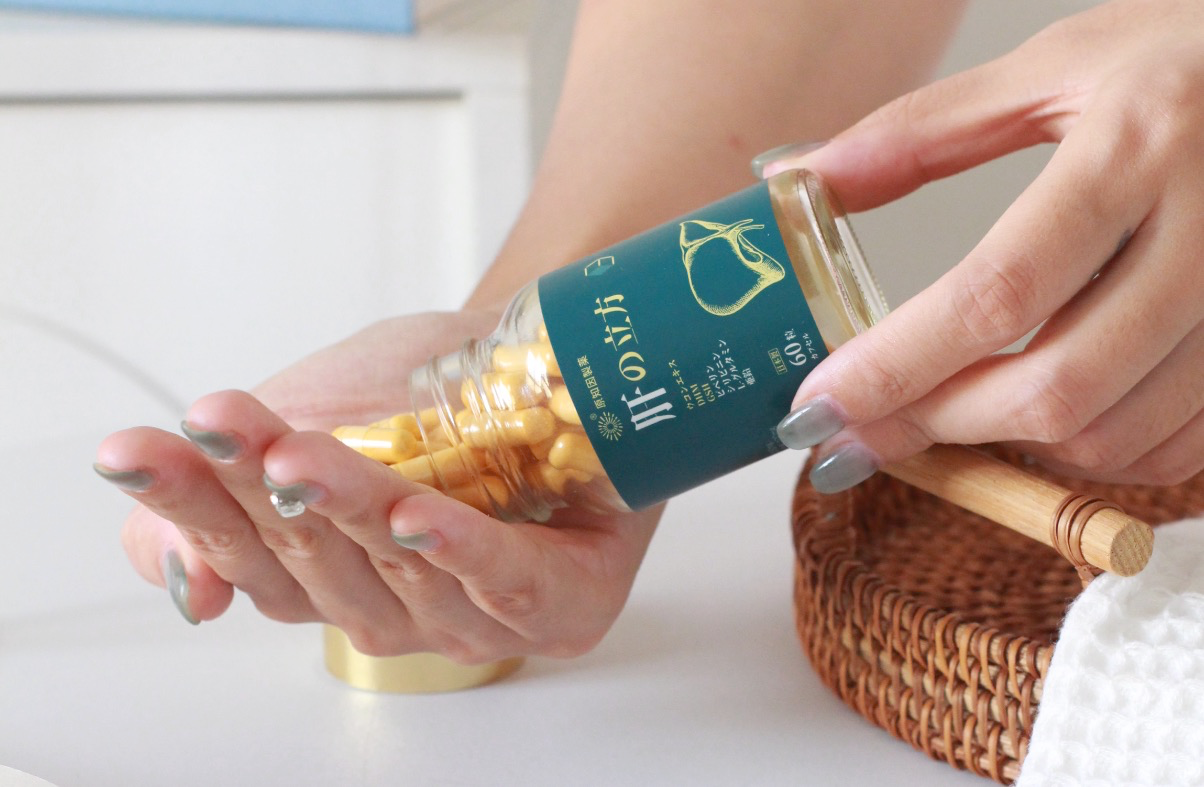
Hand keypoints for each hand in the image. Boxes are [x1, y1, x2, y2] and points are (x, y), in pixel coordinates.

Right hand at [95, 312, 660, 660]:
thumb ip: (232, 491)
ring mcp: (477, 614)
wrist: (548, 356)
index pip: (244, 552)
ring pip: (402, 568)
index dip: (187, 502)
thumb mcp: (312, 419)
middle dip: (260, 491)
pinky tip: (417, 518)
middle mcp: (396, 605)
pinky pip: (507, 583)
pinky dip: (459, 552)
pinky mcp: (560, 603)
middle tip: (221, 427)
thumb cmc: (432, 396)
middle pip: (315, 560)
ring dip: (350, 510)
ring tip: (303, 456)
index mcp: (329, 575)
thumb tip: (180, 583)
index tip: (131, 449)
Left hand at [767, 0, 1203, 489]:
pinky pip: (1177, 449)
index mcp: (1139, 147)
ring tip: (943, 415)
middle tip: (866, 427)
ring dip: (1008, 446)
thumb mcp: (1058, 64)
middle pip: (1056, 387)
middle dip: (939, 424)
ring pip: (1113, 435)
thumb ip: (925, 130)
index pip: (995, 293)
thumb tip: (803, 179)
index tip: (820, 404)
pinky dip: (1089, 454)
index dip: (895, 367)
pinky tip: (1038, 418)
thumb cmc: (1191, 57)